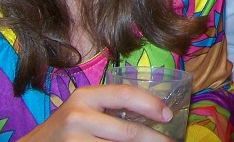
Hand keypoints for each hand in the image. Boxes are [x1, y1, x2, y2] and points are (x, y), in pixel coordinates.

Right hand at [18, 84, 173, 140]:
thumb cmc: (65, 129)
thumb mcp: (84, 110)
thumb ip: (110, 109)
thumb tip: (154, 114)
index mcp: (85, 96)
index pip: (125, 94)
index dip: (151, 104)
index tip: (168, 115)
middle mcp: (79, 115)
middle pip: (128, 130)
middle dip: (154, 138)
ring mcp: (75, 140)